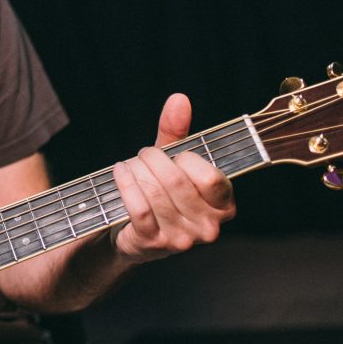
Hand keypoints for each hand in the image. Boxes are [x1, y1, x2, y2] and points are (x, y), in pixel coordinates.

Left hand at [111, 93, 235, 263]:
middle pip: (176, 181)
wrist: (135, 232)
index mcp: (223, 206)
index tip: (173, 155)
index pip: (210, 177)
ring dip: (136, 171)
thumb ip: (178, 133)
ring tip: (131, 166)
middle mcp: (208, 227)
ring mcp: (181, 239)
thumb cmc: (161, 192)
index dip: (185, 159)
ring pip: (155, 192)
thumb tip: (179, 99)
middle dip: (153, 160)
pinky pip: (139, 207)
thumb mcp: (173, 162)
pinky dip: (125, 184)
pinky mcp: (153, 243)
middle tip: (144, 156)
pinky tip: (119, 172)